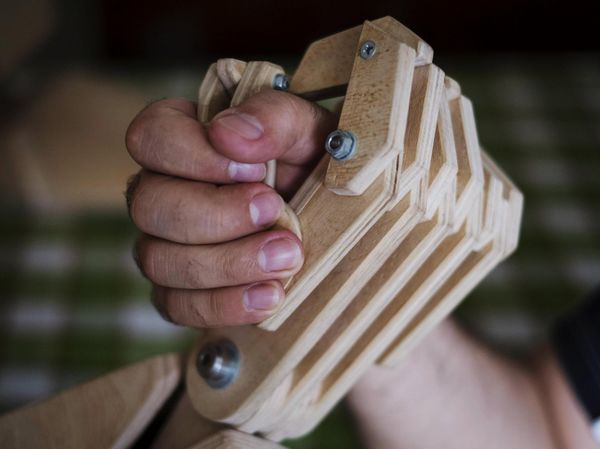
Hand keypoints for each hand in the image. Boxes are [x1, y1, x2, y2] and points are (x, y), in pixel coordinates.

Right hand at [125, 90, 335, 326]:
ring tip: (285, 259)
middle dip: (216, 216)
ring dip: (226, 264)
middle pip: (149, 206)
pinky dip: (224, 304)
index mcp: (184, 139)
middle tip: (274, 212)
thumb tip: (229, 134)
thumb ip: (275, 117)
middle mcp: (162, 190)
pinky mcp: (180, 290)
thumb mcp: (309, 130)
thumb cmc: (314, 165)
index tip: (254, 170)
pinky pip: (177, 305)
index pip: (150, 137)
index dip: (193, 155)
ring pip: (159, 260)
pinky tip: (269, 296)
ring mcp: (165, 243)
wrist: (334, 220)